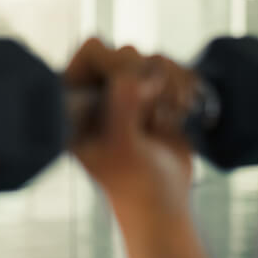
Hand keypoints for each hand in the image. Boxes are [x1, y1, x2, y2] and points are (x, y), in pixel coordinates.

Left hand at [65, 38, 195, 225]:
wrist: (163, 206)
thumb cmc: (134, 184)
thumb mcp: (122, 148)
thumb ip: (122, 109)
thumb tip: (134, 77)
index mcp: (74, 101)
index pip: (92, 52)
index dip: (117, 63)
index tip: (136, 89)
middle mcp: (96, 92)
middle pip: (127, 52)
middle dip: (149, 81)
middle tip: (153, 114)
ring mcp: (124, 93)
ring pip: (152, 59)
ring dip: (171, 84)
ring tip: (172, 113)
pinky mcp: (150, 96)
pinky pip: (171, 69)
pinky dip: (183, 85)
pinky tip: (181, 112)